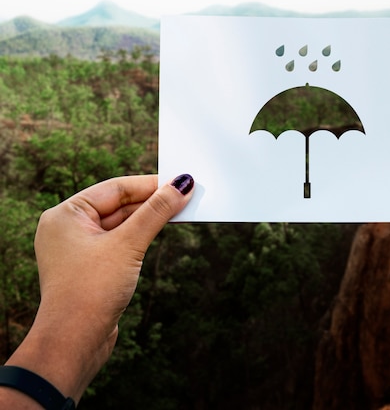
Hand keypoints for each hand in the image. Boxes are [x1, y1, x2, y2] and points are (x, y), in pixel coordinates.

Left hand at [3, 174, 193, 404]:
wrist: (74, 344)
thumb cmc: (90, 291)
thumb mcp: (129, 244)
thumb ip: (156, 212)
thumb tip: (181, 185)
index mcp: (66, 214)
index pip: (116, 188)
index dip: (150, 184)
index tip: (181, 181)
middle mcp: (69, 227)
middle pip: (120, 204)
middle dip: (153, 201)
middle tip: (186, 196)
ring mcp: (80, 248)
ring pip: (122, 223)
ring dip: (150, 218)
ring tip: (181, 211)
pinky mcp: (92, 266)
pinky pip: (121, 241)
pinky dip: (142, 236)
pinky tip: (162, 231)